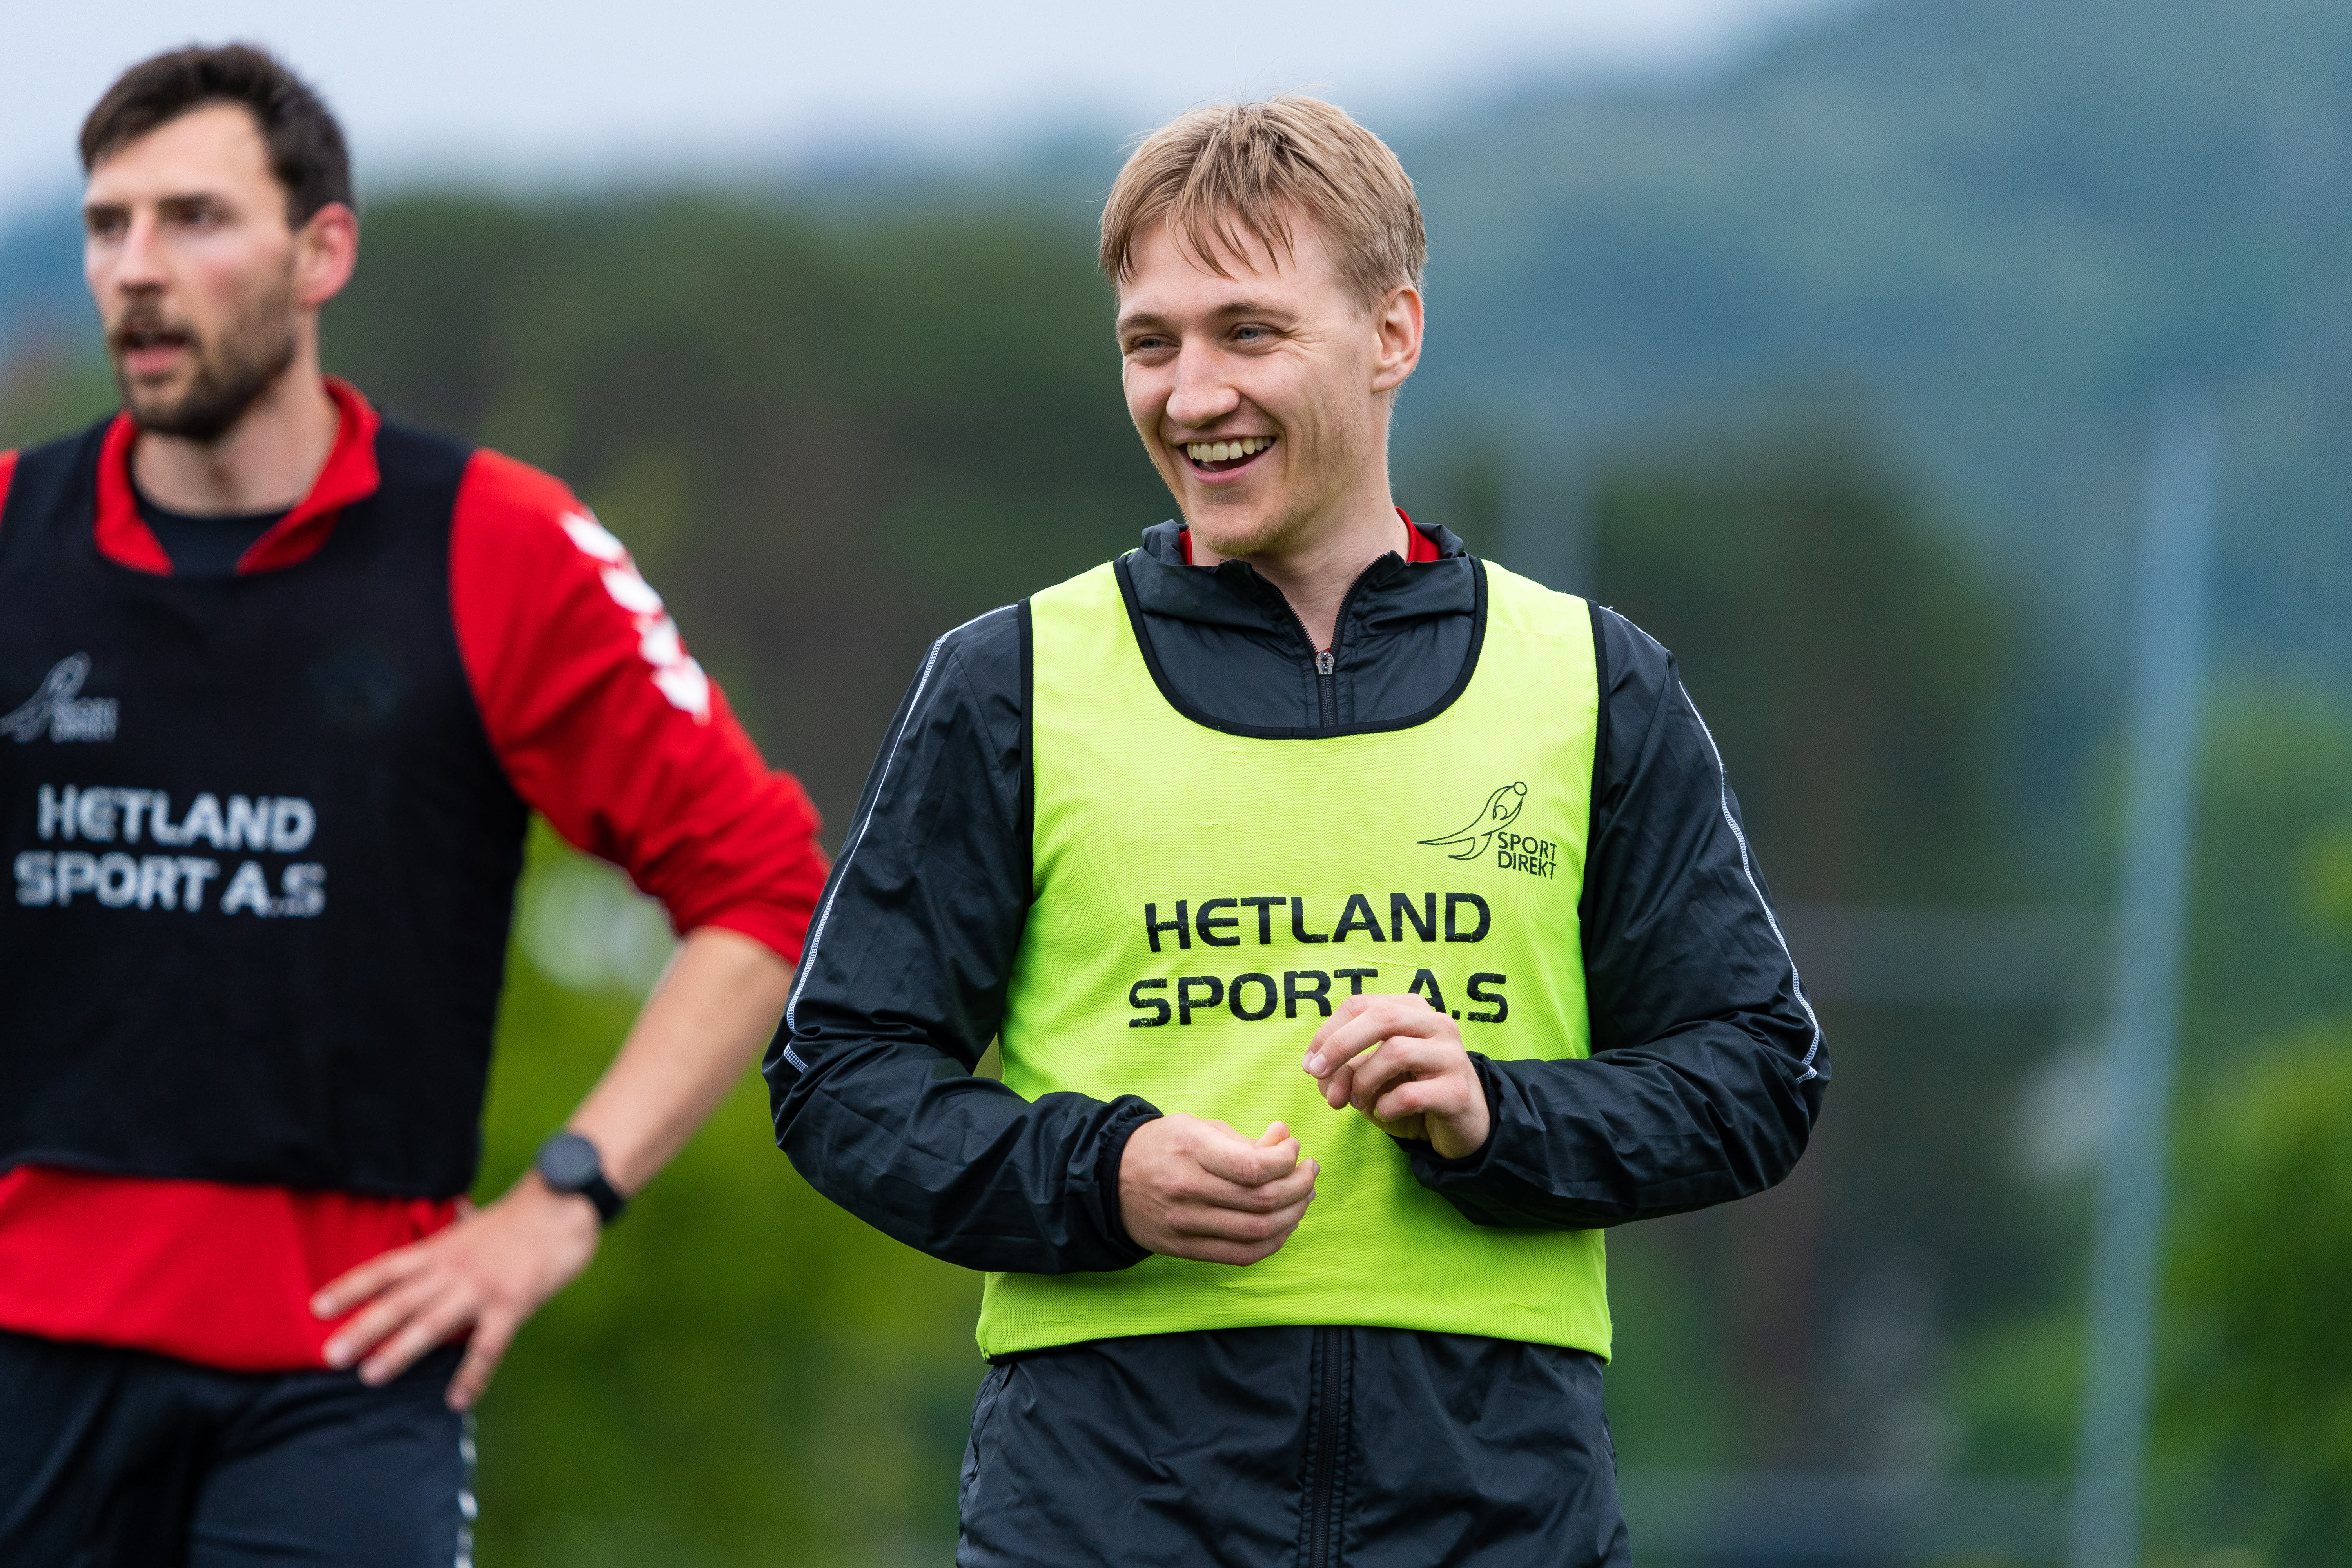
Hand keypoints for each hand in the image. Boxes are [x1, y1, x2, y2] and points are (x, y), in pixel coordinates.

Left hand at [313, 1175, 601, 1410]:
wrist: (563, 1205)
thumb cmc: (521, 1218)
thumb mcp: (475, 1223)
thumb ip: (455, 1230)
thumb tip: (449, 1213)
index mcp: (441, 1249)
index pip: (385, 1269)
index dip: (350, 1287)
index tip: (317, 1307)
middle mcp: (453, 1269)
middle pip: (399, 1300)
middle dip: (362, 1328)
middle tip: (329, 1355)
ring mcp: (482, 1288)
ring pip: (433, 1323)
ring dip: (400, 1350)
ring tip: (371, 1376)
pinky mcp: (513, 1304)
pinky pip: (487, 1347)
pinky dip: (471, 1376)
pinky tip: (457, 1400)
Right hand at [1117, 1116, 1317, 1264]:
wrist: (1111, 1178)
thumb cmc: (1163, 1146)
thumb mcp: (1200, 1127)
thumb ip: (1245, 1139)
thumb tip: (1286, 1142)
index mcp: (1192, 1150)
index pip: (1253, 1167)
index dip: (1286, 1161)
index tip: (1294, 1150)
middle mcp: (1187, 1189)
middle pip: (1262, 1201)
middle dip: (1299, 1187)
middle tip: (1310, 1174)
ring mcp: (1185, 1224)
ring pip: (1257, 1231)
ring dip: (1293, 1215)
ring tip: (1304, 1197)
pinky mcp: (1185, 1248)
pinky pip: (1241, 1255)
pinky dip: (1272, 1242)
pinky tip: (1284, 1224)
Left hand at [1303, 993, 1491, 1159]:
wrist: (1462, 1126)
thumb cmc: (1411, 1093)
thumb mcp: (1371, 1078)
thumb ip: (1343, 1071)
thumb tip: (1319, 1076)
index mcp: (1411, 1009)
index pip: (1360, 1004)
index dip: (1327, 1033)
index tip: (1310, 1064)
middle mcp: (1436, 1023)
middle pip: (1381, 1016)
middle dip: (1340, 1045)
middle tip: (1317, 1074)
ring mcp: (1451, 1055)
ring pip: (1395, 1052)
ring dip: (1364, 1081)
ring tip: (1358, 1102)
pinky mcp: (1458, 1091)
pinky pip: (1410, 1094)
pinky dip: (1386, 1105)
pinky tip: (1386, 1112)